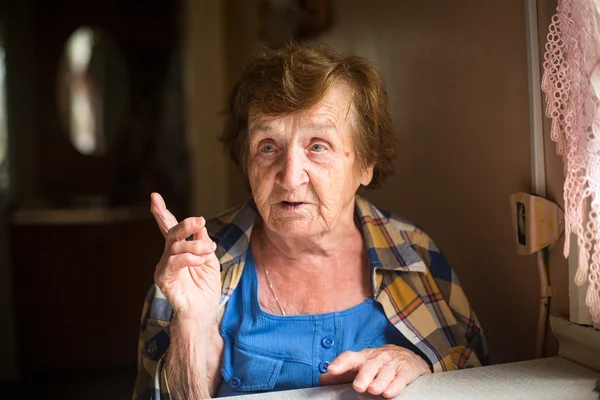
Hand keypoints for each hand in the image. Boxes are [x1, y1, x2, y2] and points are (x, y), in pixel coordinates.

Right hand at [150, 192, 220, 323]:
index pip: (169, 228)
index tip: (154, 196)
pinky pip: (173, 262)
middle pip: (172, 232)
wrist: (203, 312)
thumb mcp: (209, 259)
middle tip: (200, 221)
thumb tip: (200, 225)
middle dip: (186, 224)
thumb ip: (203, 241)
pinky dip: (188, 257)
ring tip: (208, 251)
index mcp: (179, 249)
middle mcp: (168, 256)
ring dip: (195, 246)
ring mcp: (164, 267)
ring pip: (175, 246)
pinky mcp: (163, 279)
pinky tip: (199, 260)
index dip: (161, 212)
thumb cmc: (205, 287)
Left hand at [319, 344, 430, 397]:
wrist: (407, 356)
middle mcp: (377, 359)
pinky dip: (396, 385)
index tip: (331, 370)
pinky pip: (401, 378)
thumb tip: (322, 378)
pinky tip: (389, 393)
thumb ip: (342, 373)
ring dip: (379, 381)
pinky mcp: (406, 371)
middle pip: (369, 366)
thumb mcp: (359, 365)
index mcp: (362, 357)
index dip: (340, 363)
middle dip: (364, 376)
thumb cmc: (377, 363)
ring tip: (373, 390)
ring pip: (385, 372)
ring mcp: (392, 364)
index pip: (350, 357)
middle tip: (357, 387)